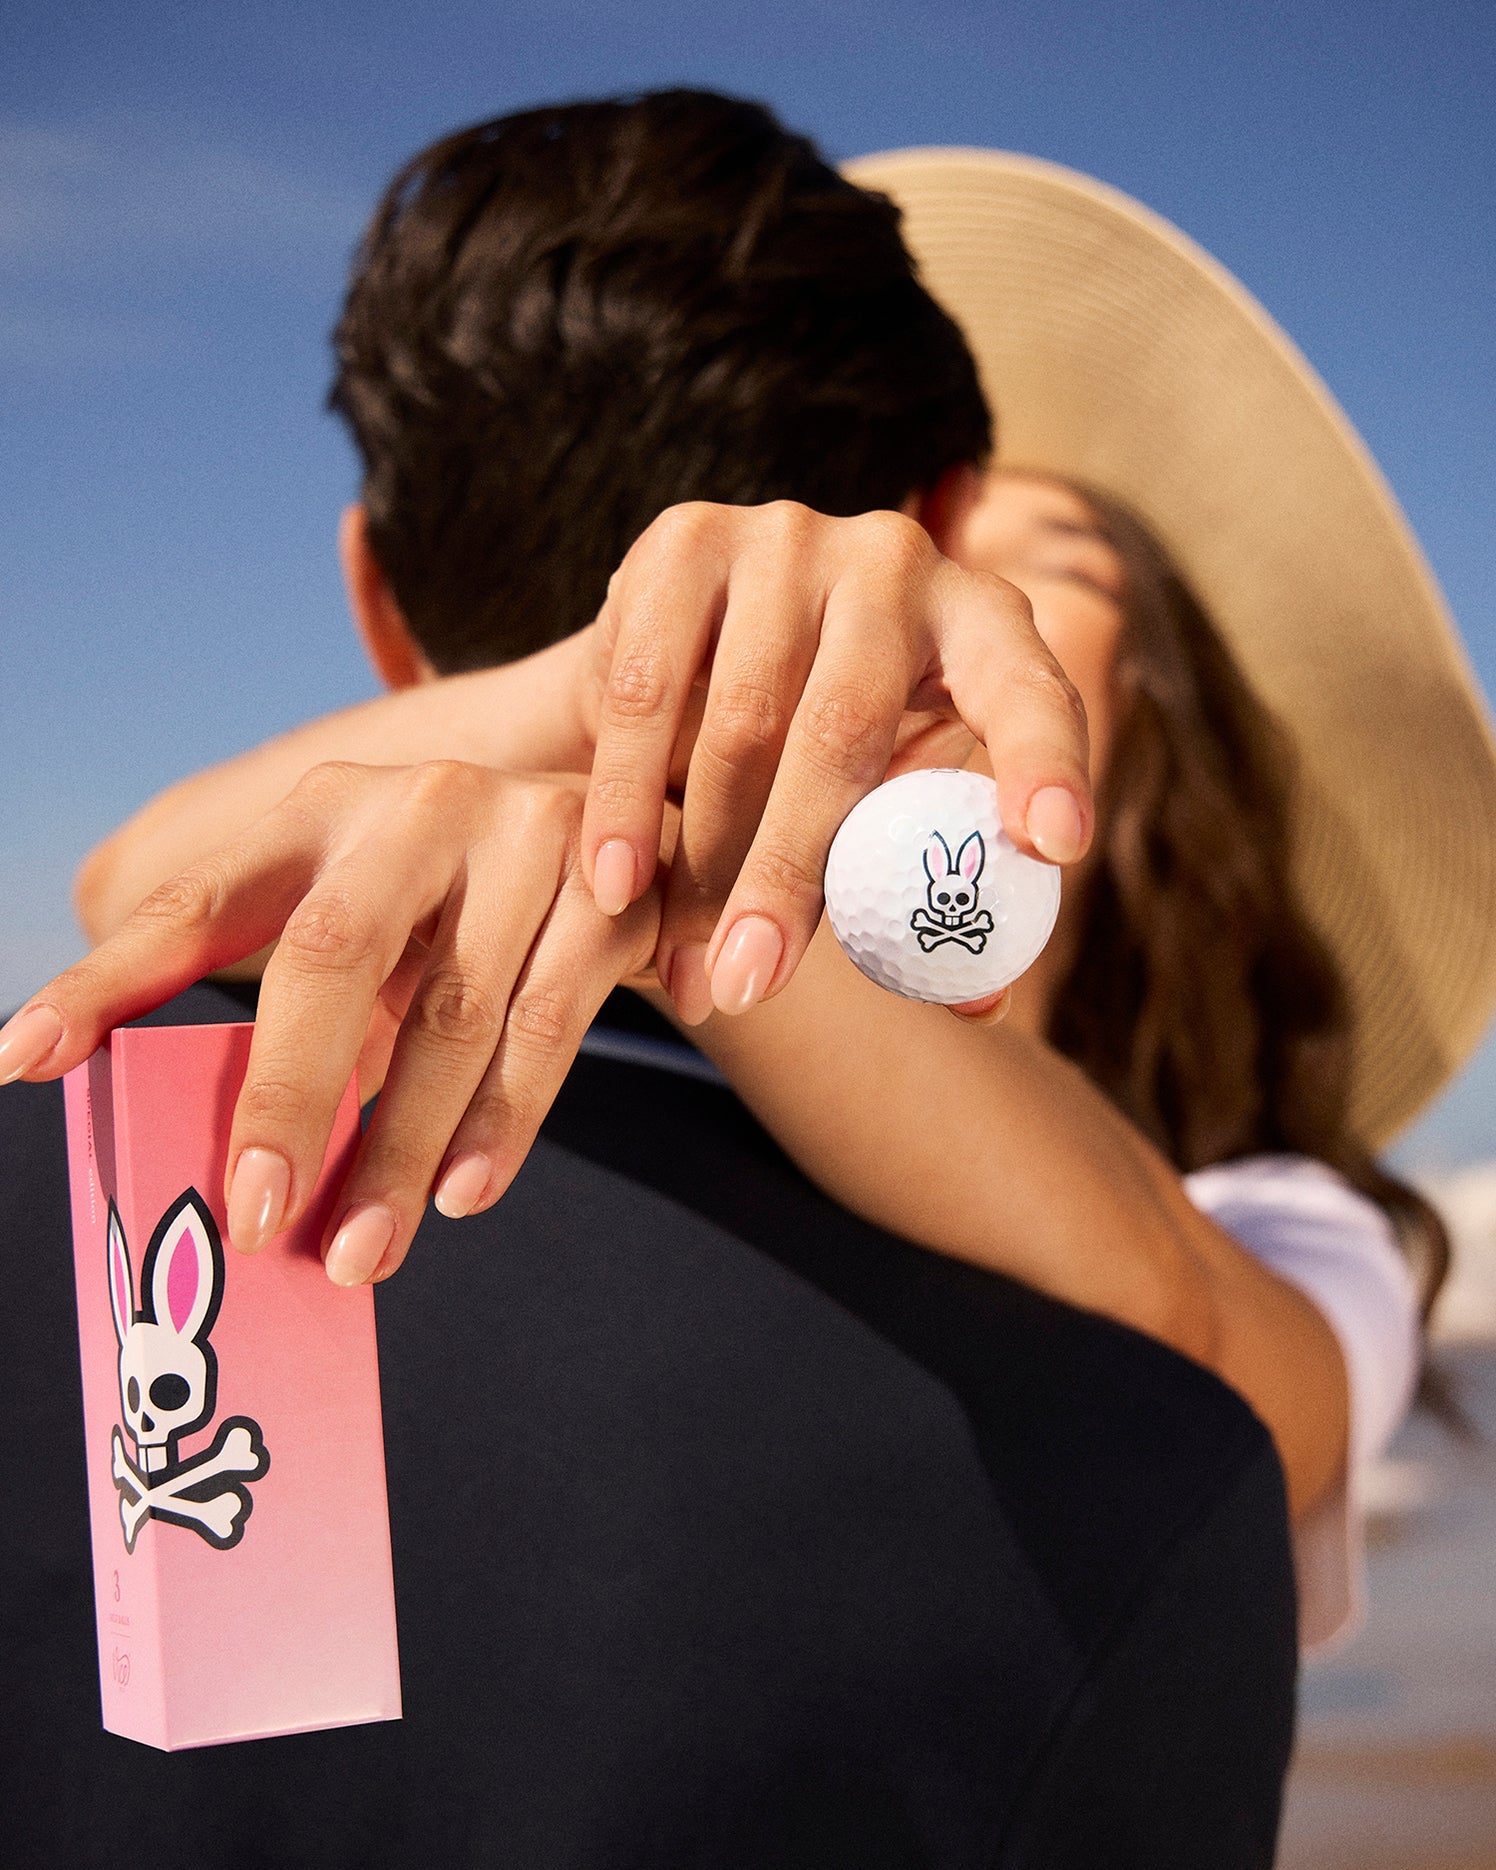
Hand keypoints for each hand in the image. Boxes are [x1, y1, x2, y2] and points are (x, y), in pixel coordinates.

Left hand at [0, 761, 659, 1283]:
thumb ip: (292, 1010)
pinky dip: (507, 1121)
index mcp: (318, 815)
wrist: (628, 840)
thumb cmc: (458, 910)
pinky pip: (553, 1021)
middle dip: (288, 1096)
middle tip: (255, 1217)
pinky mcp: (615, 884)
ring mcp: (522, 834)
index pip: (194, 906)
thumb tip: (200, 1151)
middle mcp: (414, 806)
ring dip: (406, 1147)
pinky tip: (466, 1193)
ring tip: (362, 1254)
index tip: (21, 1062)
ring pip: (453, 1012)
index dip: (105, 984)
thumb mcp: (364, 927)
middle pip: (332, 957)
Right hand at [574, 500, 1092, 1023]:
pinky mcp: (686, 539)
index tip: (1053, 846)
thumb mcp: (893, 809)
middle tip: (757, 984)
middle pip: (846, 729)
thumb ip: (930, 891)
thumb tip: (980, 1002)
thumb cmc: (830, 757)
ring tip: (688, 970)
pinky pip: (646, 687)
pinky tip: (615, 882)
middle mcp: (896, 562)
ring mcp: (787, 538)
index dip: (1047, 763)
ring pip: (739, 720)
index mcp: (984, 625)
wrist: (708, 659)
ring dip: (702, 862)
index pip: (1031, 691)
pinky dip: (625, 798)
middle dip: (793, 872)